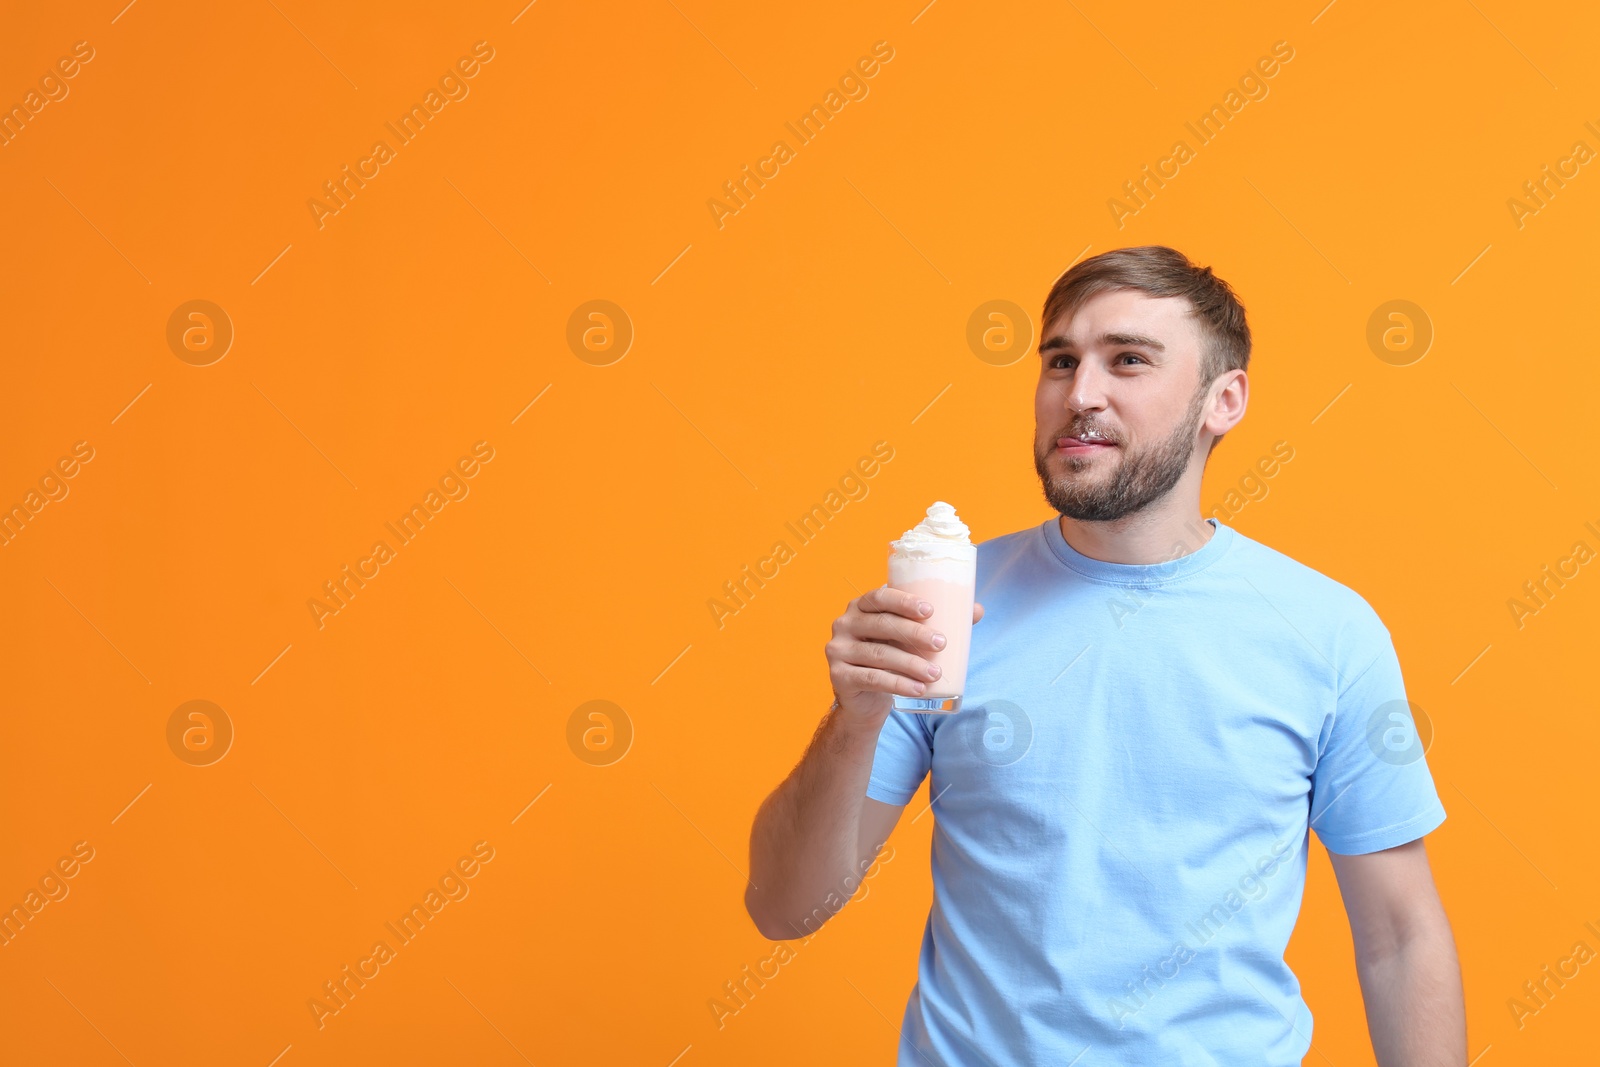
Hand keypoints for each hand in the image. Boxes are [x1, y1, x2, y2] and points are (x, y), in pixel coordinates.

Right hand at [825, 586, 984, 720]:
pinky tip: (919, 689)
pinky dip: (898, 684)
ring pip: (879, 654)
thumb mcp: (908, 639)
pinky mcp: (839, 676)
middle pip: (882, 624)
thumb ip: (937, 623)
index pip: (879, 596)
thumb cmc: (891, 660)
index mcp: (860, 607)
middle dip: (914, 633)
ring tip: (935, 673)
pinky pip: (872, 678)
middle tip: (942, 643)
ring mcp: (838, 650)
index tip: (930, 610)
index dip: (903, 601)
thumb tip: (977, 610)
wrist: (864, 700)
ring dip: (911, 663)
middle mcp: (844, 624)